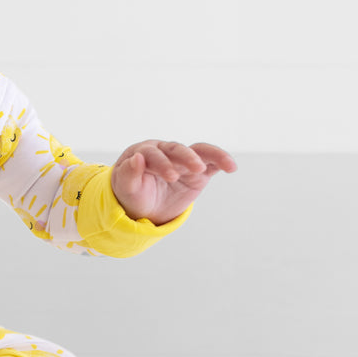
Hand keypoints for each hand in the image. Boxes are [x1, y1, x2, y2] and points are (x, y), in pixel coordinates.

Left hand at [110, 140, 236, 224]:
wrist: (144, 207)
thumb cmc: (132, 193)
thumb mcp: (125, 188)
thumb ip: (128, 173)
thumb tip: (136, 158)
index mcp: (144, 152)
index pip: (153, 154)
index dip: (162, 163)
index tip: (170, 176)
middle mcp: (165, 152)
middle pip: (176, 149)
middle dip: (187, 157)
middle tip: (196, 169)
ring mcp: (182, 161)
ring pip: (198, 151)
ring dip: (212, 155)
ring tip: (226, 164)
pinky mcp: (197, 171)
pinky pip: (211, 162)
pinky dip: (222, 161)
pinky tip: (232, 166)